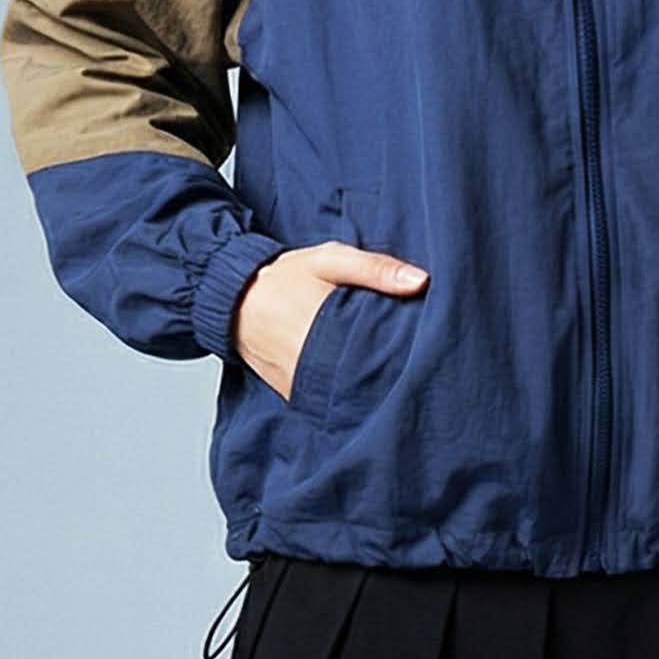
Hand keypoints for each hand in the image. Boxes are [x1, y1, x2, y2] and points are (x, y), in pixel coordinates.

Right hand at [229, 240, 428, 401]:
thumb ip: (374, 268)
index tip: (426, 352)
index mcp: (327, 327)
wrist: (232, 298)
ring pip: (347, 395)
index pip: (378, 354)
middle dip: (392, 374)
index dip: (405, 357)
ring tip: (395, 378)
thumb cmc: (285, 276)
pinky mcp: (293, 392)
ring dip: (369, 387)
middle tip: (418, 367)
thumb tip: (420, 281)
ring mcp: (301, 382)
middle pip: (367, 380)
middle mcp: (313, 363)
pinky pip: (326, 400)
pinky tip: (362, 383)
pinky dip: (344, 393)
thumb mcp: (330, 259)